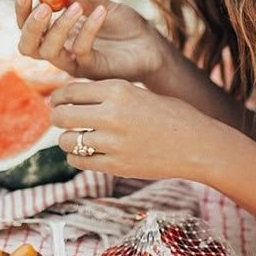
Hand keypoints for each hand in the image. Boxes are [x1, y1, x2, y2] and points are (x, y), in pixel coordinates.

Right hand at [15, 0, 165, 82]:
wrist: (151, 44)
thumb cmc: (125, 25)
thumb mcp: (101, 4)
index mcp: (57, 32)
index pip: (28, 27)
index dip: (22, 12)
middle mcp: (60, 50)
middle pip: (28, 46)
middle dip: (31, 26)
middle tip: (43, 8)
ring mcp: (73, 63)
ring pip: (49, 53)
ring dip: (58, 27)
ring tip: (77, 7)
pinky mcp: (91, 70)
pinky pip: (80, 51)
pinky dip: (88, 29)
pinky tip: (103, 12)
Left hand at [50, 78, 206, 180]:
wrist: (197, 144)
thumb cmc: (170, 115)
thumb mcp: (137, 92)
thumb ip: (106, 94)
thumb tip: (70, 97)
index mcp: (117, 90)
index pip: (69, 91)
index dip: (58, 97)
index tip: (57, 102)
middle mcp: (112, 114)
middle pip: (62, 115)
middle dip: (57, 117)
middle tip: (60, 120)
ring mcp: (113, 142)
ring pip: (66, 141)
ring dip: (67, 140)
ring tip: (75, 139)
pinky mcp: (117, 165)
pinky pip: (79, 161)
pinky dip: (77, 157)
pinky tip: (85, 153)